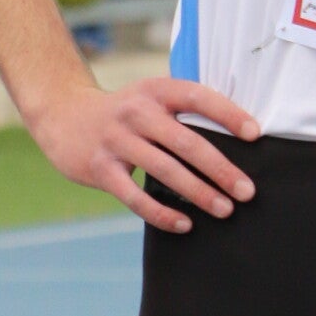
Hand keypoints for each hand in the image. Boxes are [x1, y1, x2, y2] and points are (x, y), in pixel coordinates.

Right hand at [29, 75, 259, 231]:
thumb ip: (181, 113)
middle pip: (186, 142)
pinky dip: (161, 213)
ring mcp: (116, 140)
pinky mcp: (100, 168)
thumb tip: (230, 148)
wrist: (61, 115)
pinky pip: (135, 197)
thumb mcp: (148, 97)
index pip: (198, 97)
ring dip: (199, 193)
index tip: (254, 135)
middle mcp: (136, 112)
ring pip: (165, 171)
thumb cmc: (121, 112)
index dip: (228, 114)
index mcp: (154, 90)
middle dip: (220, 169)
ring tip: (223, 210)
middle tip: (246, 191)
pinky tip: (184, 224)